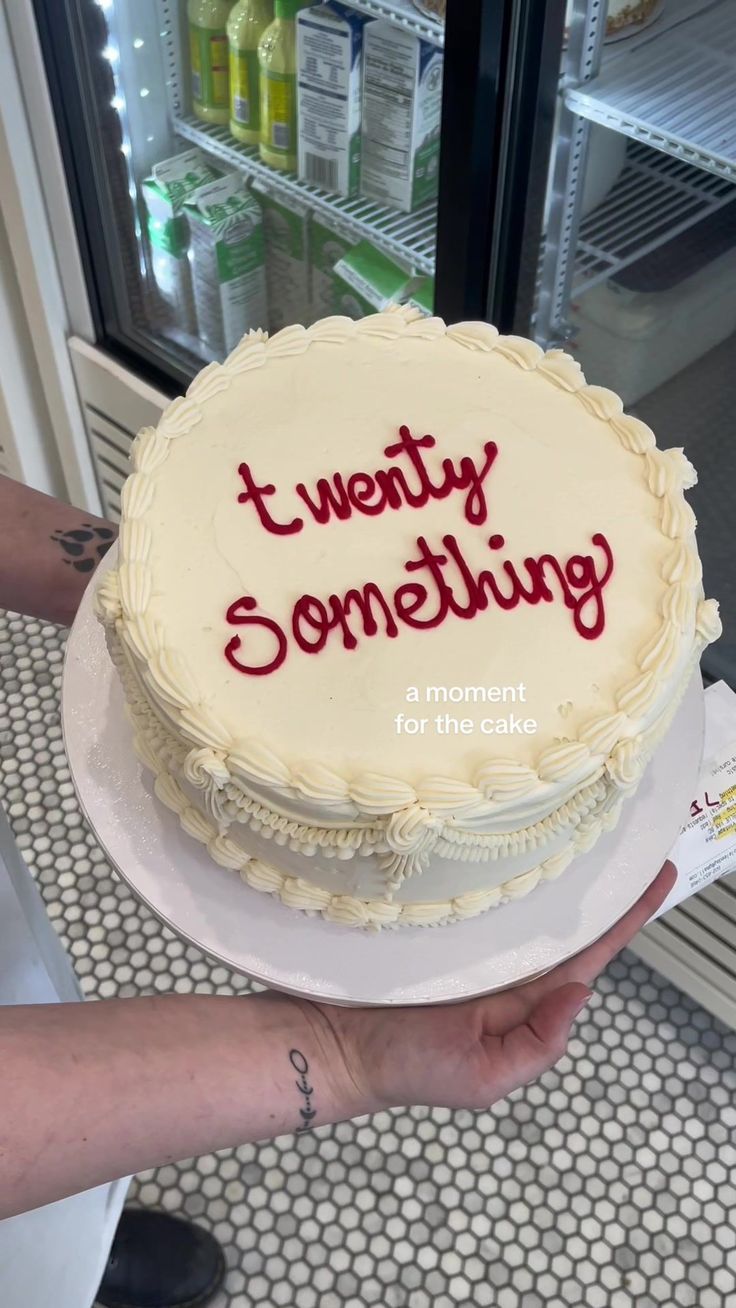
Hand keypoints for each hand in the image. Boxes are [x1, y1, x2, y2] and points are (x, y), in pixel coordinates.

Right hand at [315, 860, 676, 1112]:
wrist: (333, 1042)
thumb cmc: (406, 1068)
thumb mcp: (485, 1079)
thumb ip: (537, 1045)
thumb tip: (579, 993)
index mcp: (524, 1000)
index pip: (586, 957)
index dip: (624, 920)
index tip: (656, 879)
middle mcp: (504, 962)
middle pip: (562, 915)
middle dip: (598, 880)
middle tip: (628, 831)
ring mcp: (471, 935)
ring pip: (523, 895)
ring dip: (553, 863)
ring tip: (587, 821)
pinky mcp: (437, 915)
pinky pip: (475, 886)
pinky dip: (496, 863)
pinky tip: (513, 834)